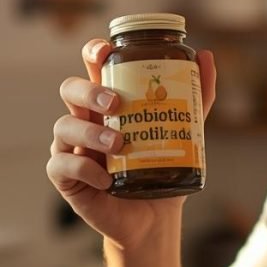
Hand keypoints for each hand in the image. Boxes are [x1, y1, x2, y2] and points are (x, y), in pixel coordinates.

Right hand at [47, 39, 216, 248]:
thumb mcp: (186, 128)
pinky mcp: (66, 178)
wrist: (156, 215)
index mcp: (110, 102)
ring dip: (90, 133)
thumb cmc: (164, 164)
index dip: (93, 52)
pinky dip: (84, 169)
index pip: (93, 67)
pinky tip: (106, 177)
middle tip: (116, 104)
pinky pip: (61, 166)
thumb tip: (206, 56)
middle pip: (71, 89)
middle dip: (90, 91)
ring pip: (63, 126)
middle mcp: (87, 119)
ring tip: (119, 143)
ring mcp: (73, 147)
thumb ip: (198, 96)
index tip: (106, 51)